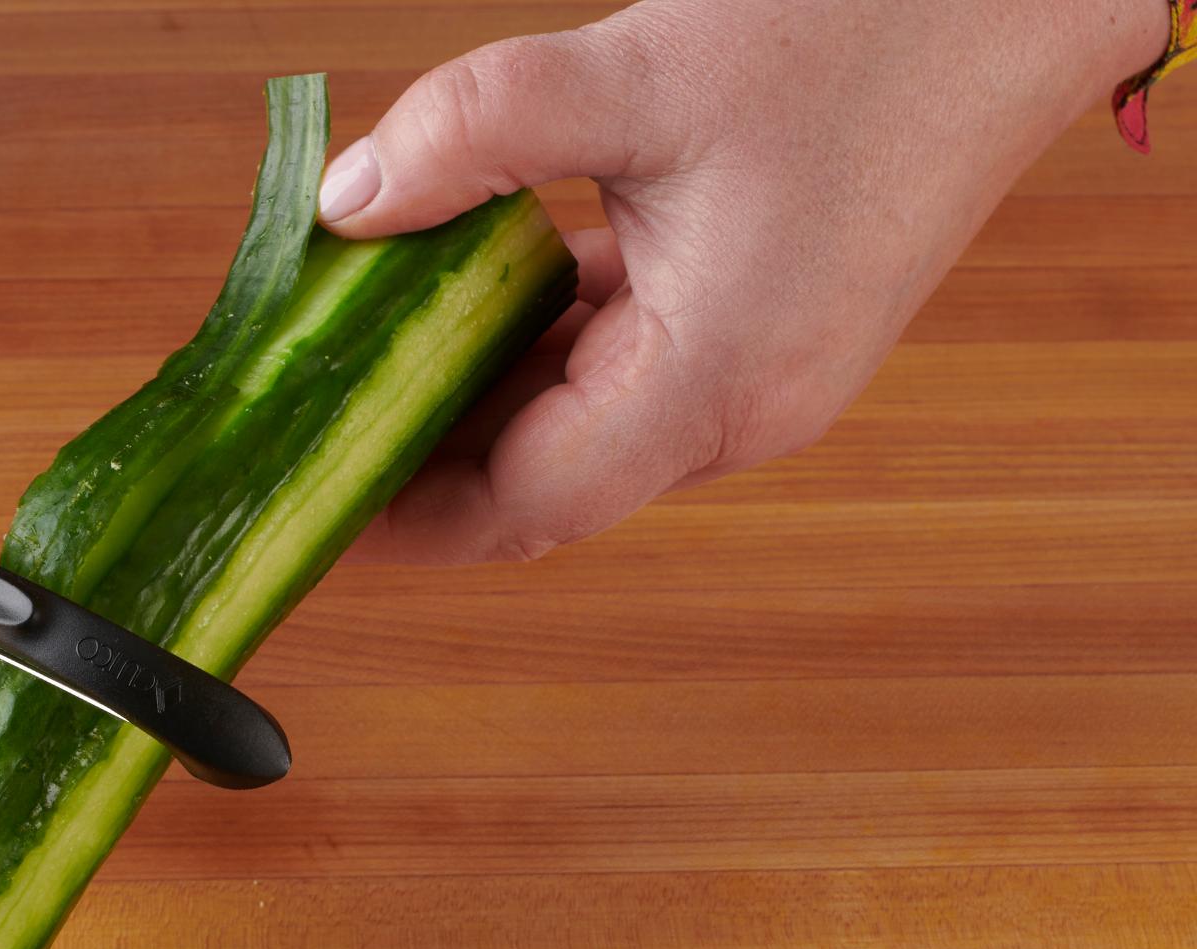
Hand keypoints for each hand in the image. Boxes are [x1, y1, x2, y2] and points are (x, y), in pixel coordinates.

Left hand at [321, 0, 1165, 562]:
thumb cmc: (863, 31)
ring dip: (482, 403)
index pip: (525, 505)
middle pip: (546, 485)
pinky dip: (545, 352)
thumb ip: (473, 131)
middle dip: (428, 465)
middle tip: (316, 428)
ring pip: (582, 435)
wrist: (1014, 5)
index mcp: (715, 381)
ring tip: (370, 361)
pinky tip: (475, 298)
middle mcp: (743, 413)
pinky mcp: (761, 340)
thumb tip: (345, 202)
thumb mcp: (633, 68)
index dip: (407, 517)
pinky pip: (627, 379)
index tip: (315, 502)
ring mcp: (759, 384)